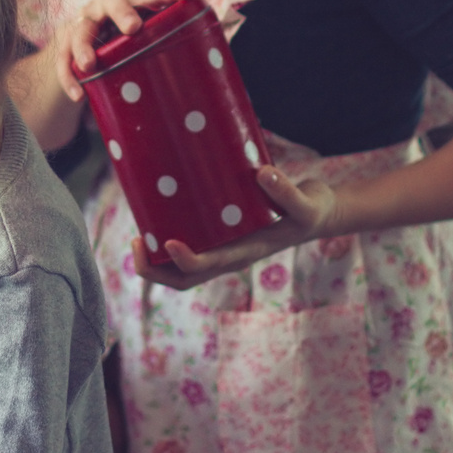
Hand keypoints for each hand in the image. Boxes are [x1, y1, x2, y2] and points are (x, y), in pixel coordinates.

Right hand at [54, 0, 201, 102]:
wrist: (88, 50)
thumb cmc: (131, 42)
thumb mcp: (150, 38)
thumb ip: (175, 44)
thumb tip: (217, 67)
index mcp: (133, 0)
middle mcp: (106, 5)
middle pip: (112, 0)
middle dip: (122, 12)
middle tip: (133, 28)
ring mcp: (84, 23)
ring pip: (80, 29)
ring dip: (84, 46)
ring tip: (90, 65)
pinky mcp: (65, 45)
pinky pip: (62, 60)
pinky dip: (68, 77)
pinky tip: (78, 96)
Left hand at [132, 165, 343, 290]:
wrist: (317, 213)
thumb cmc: (310, 209)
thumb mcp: (307, 202)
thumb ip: (287, 192)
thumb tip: (263, 173)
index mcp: (246, 253)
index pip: (208, 266)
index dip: (184, 260)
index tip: (167, 241)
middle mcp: (229, 257)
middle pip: (183, 278)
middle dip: (154, 269)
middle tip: (136, 241)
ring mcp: (222, 251)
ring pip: (180, 270)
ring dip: (154, 261)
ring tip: (138, 235)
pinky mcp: (219, 238)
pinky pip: (187, 248)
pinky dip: (164, 243)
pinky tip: (154, 218)